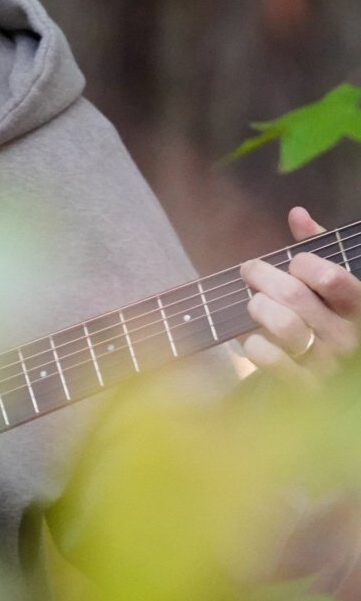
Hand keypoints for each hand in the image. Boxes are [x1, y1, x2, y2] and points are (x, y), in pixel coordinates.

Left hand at [240, 206, 360, 379]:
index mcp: (359, 308)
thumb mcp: (336, 284)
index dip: (304, 263)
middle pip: (293, 295)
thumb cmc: (332, 319)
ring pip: (279, 323)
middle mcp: (348, 338)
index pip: (331, 277)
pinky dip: (252, 341)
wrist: (338, 380)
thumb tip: (298, 214)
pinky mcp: (303, 387)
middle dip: (262, 275)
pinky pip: (267, 356)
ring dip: (257, 305)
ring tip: (255, 303)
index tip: (294, 262)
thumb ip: (320, 248)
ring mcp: (326, 365)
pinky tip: (254, 336)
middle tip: (251, 271)